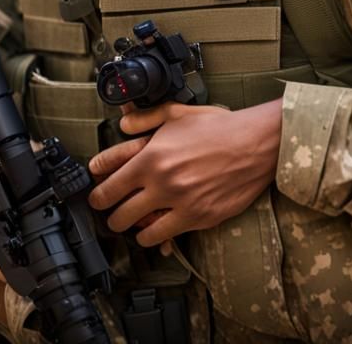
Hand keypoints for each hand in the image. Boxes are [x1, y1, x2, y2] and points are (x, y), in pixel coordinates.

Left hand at [87, 100, 281, 246]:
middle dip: (110, 214)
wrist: (254, 144)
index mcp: (151, 156)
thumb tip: (123, 123)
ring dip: (132, 228)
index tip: (97, 194)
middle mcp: (162, 183)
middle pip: (117, 214)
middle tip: (113, 210)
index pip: (108, 185)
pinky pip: (164, 238)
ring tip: (134, 221)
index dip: (97, 193)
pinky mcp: (197, 219)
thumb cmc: (219, 127)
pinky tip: (156, 230)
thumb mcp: (178, 113)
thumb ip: (146, 118)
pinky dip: (155, 237)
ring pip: (138, 232)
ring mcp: (179, 204)